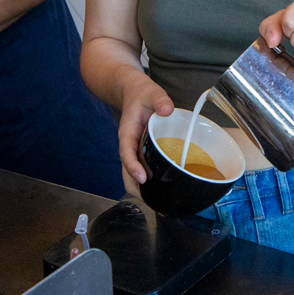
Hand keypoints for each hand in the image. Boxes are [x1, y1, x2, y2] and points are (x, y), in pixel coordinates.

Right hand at [116, 72, 173, 192]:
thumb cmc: (142, 94)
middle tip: (152, 202)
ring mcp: (134, 149)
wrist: (133, 92)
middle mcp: (128, 144)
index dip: (132, 166)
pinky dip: (148, 180)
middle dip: (135, 187)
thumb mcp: (152, 92)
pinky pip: (141, 167)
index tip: (142, 178)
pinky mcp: (141, 150)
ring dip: (141, 188)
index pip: (126, 152)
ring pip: (132, 172)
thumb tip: (167, 109)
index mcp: (127, 132)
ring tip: (158, 202)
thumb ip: (159, 100)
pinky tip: (161, 188)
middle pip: (127, 170)